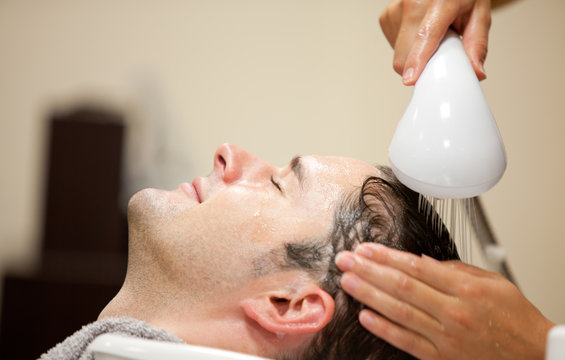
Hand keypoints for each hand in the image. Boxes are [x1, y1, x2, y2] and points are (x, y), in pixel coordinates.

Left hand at [336, 243, 554, 359]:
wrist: (533, 354)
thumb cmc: (513, 316)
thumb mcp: (492, 282)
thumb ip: (454, 270)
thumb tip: (420, 262)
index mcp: (465, 288)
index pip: (415, 267)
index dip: (386, 256)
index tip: (365, 248)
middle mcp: (453, 312)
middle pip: (401, 286)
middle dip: (369, 270)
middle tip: (346, 260)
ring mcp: (446, 337)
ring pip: (399, 312)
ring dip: (369, 295)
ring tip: (348, 282)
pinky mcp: (441, 357)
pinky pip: (407, 341)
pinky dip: (384, 329)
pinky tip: (365, 316)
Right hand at [380, 0, 490, 84]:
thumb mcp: (478, 15)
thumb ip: (478, 44)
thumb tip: (476, 72)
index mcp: (440, 0)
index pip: (426, 34)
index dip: (417, 59)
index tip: (410, 78)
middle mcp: (413, 2)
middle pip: (405, 54)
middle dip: (421, 64)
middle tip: (439, 51)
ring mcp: (396, 9)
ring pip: (399, 54)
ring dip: (414, 55)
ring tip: (430, 37)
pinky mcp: (386, 16)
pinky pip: (393, 47)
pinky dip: (407, 48)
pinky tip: (417, 33)